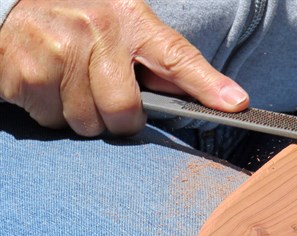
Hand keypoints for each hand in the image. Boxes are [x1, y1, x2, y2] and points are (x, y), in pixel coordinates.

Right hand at [0, 0, 248, 135]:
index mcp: (129, 19)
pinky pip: (52, 120)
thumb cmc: (80, 22)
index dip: (208, 85)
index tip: (235, 104)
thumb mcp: (124, 28)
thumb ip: (162, 63)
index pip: (177, 57)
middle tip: (106, 98)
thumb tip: (217, 97)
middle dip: (119, 118)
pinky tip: (47, 84)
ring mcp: (58, 49)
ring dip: (82, 117)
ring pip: (87, 124)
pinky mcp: (24, 71)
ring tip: (71, 84)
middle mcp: (96, 30)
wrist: (13, 6)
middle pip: (124, 111)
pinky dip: (51, 112)